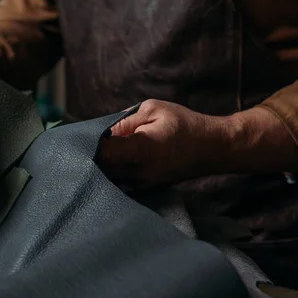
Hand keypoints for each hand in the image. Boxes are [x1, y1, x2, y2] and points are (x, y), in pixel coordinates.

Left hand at [98, 99, 234, 188]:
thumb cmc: (184, 124)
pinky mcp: (145, 188)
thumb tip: (101, 131)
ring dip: (100, 164)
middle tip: (85, 141)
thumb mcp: (153, 109)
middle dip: (90, 155)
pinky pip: (119, 181)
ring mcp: (142, 183)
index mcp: (141, 149)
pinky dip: (111, 171)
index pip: (104, 153)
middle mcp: (140, 171)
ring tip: (98, 149)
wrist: (212, 148)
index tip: (84, 134)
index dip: (89, 144)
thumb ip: (124, 121)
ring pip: (108, 177)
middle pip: (102, 168)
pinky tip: (111, 159)